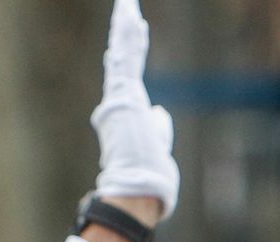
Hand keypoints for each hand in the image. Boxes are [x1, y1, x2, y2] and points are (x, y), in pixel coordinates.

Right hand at [91, 0, 179, 222]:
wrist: (138, 185)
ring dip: (125, 26)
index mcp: (128, 111)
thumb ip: (158, 126)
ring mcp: (120, 95)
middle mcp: (120, 100)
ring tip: (127, 4)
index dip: (130, 53)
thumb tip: (159, 115)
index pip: (130, 74)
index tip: (129, 37)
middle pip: (125, 57)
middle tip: (125, 8)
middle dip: (125, 32)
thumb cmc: (148, 172)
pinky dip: (127, 36)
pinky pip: (128, 56)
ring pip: (124, 52)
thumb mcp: (158, 143)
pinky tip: (130, 14)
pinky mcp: (123, 93)